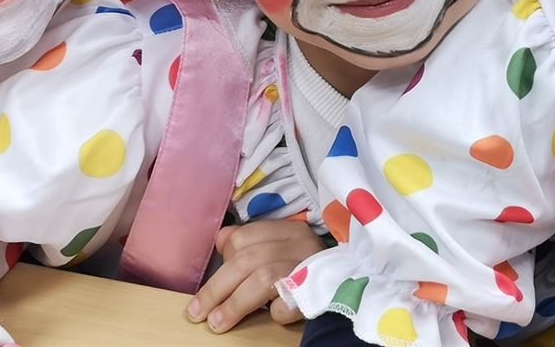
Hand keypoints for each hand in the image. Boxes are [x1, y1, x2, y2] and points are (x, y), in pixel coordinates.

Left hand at [185, 220, 324, 331]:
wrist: (357, 285)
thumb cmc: (309, 269)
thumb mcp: (282, 250)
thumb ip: (252, 243)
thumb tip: (220, 240)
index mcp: (290, 230)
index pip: (244, 238)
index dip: (222, 260)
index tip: (210, 283)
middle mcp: (302, 245)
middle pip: (248, 261)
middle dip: (216, 289)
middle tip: (197, 312)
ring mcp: (312, 268)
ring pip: (263, 279)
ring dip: (234, 304)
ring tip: (216, 323)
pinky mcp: (321, 293)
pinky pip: (288, 304)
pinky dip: (276, 313)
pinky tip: (271, 317)